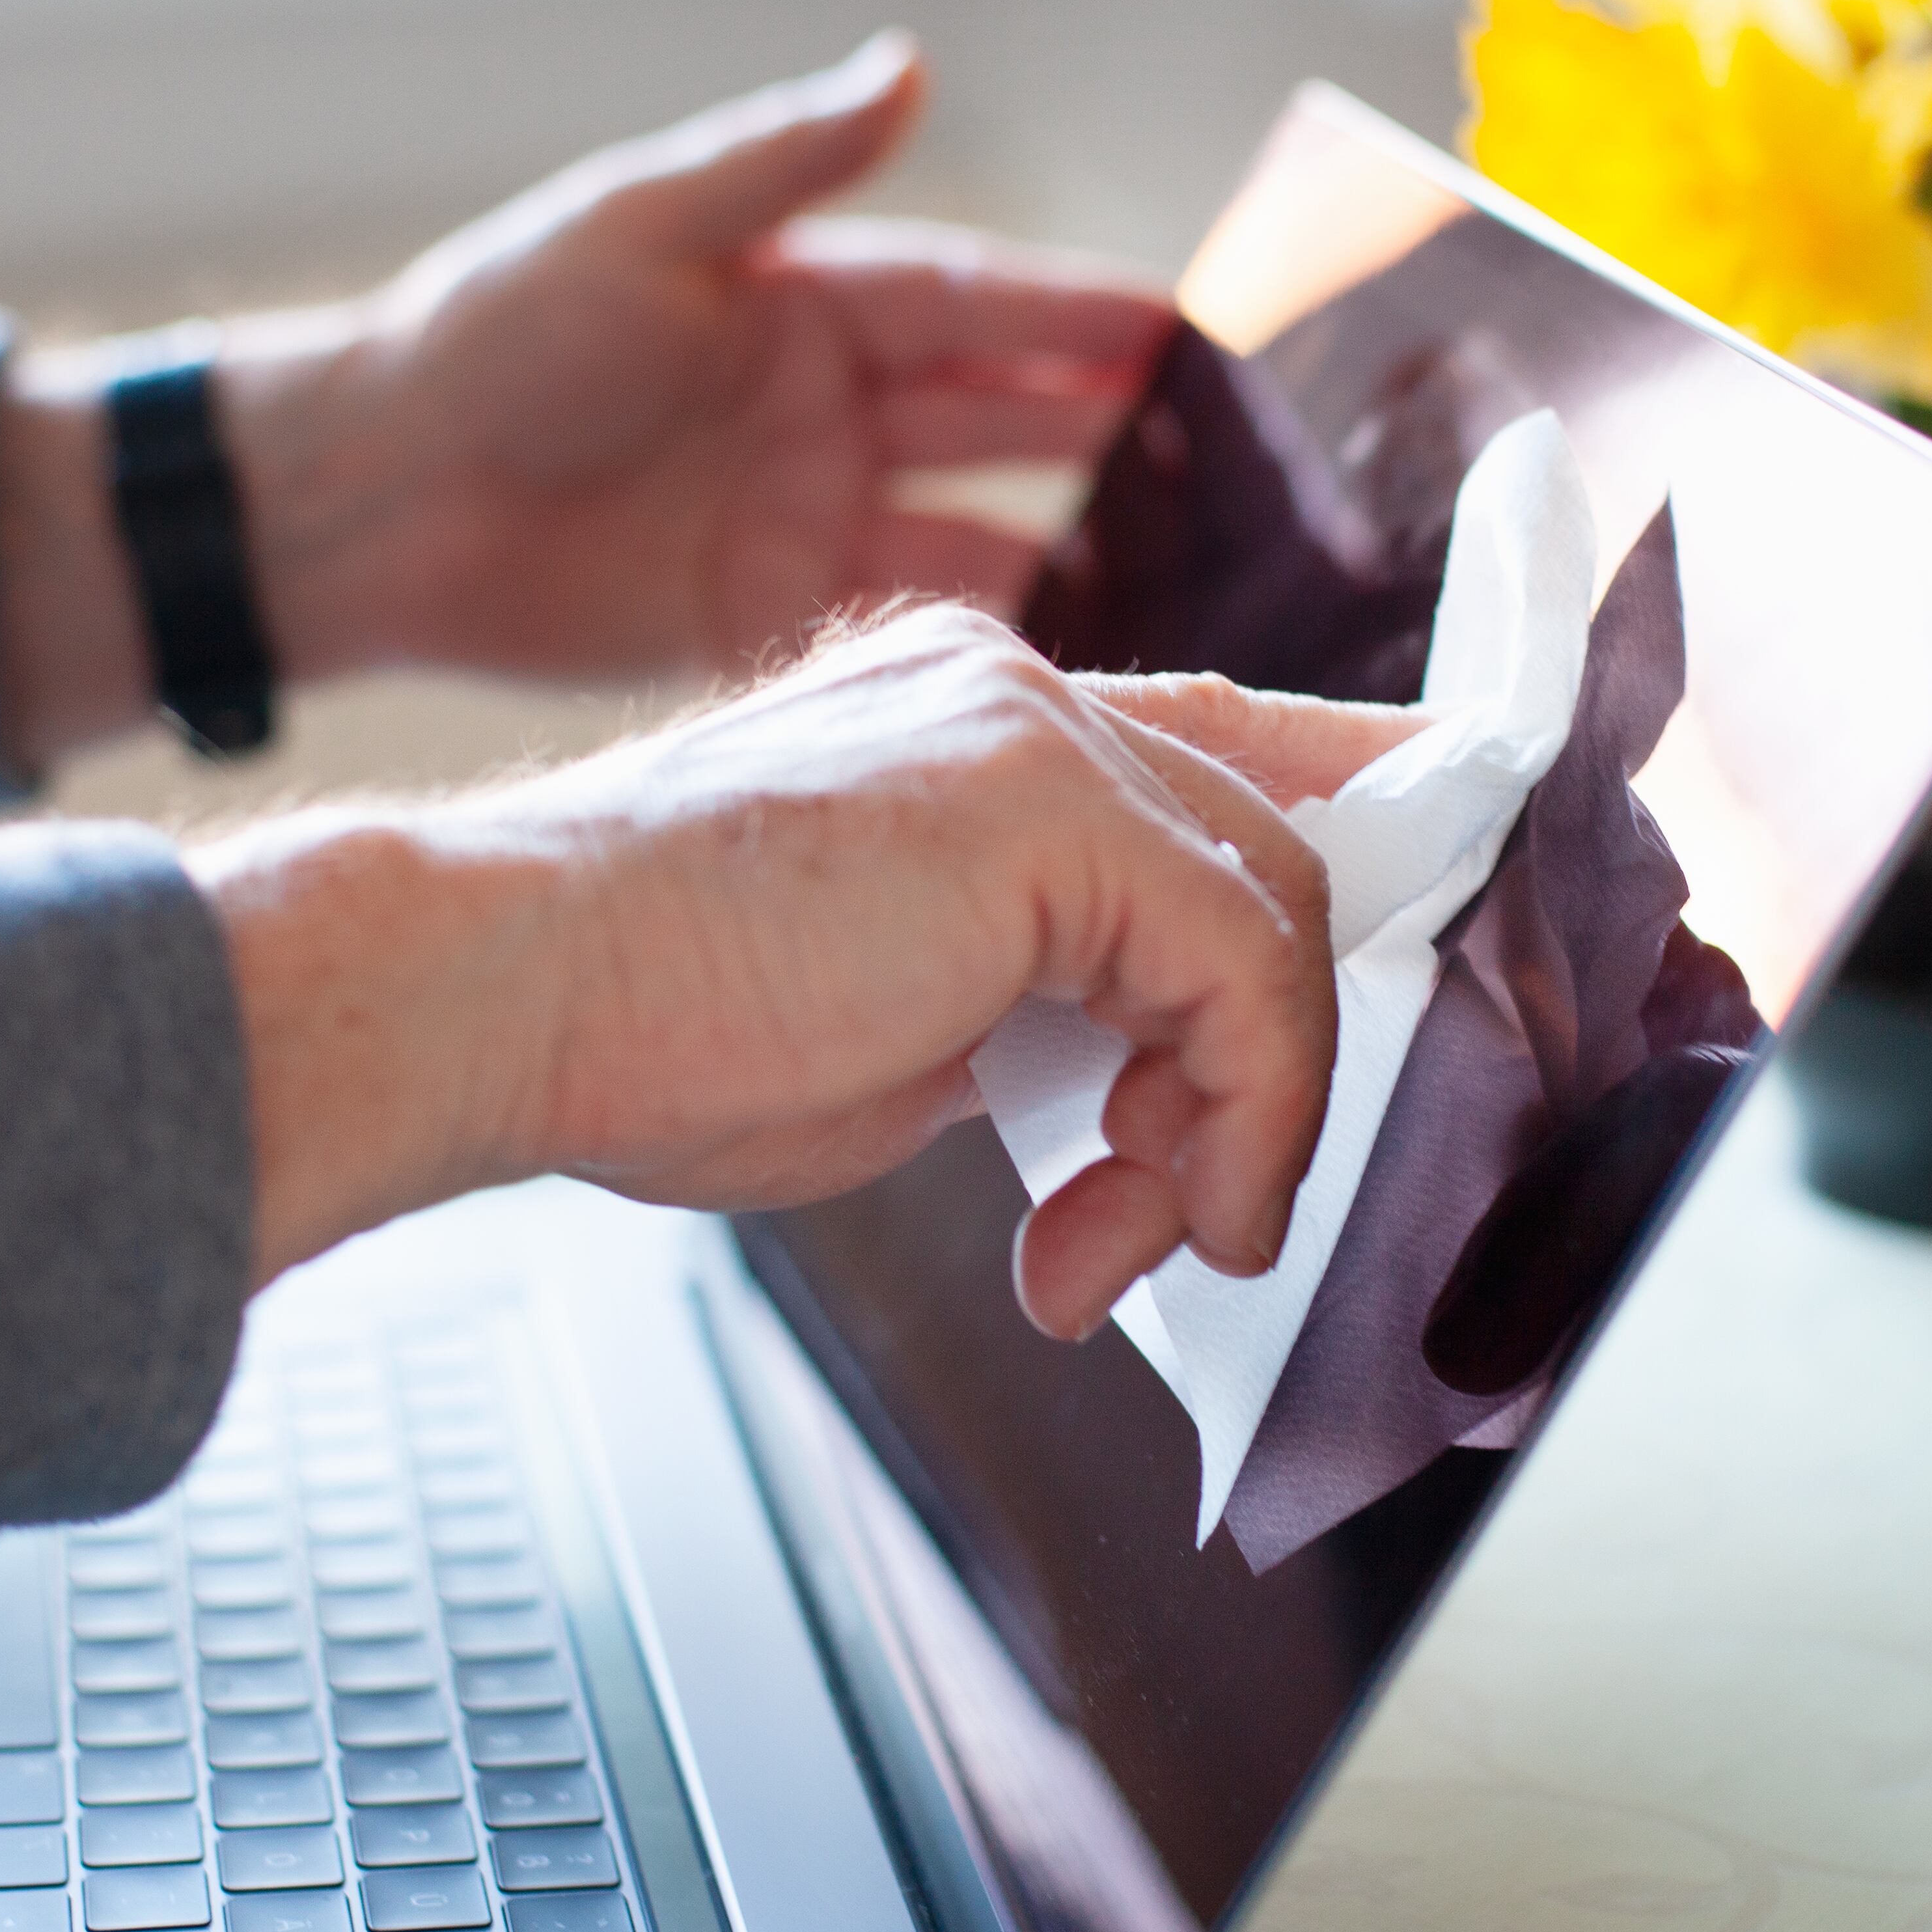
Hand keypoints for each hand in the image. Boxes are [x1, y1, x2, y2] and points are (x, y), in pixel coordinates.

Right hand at [197, 608, 1417, 1339]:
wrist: (503, 990)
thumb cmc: (644, 1020)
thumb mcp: (896, 1012)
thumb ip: (1030, 1007)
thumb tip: (1134, 1093)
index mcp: (972, 718)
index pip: (1224, 744)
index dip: (1354, 805)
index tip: (1428, 888)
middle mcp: (1020, 690)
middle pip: (1273, 848)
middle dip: (1251, 1070)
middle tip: (1167, 1213)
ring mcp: (1040, 731)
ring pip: (1274, 917)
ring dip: (1231, 1123)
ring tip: (1114, 1241)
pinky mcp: (1055, 810)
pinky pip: (1245, 971)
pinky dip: (1237, 1118)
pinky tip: (1154, 1216)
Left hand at [218, 31, 1170, 682]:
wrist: (372, 497)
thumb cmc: (489, 338)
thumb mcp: (637, 228)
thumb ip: (782, 161)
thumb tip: (910, 65)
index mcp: (805, 303)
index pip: (981, 306)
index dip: (1086, 319)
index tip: (1195, 332)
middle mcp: (824, 411)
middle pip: (1004, 423)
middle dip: (1116, 440)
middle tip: (1241, 469)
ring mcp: (802, 519)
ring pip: (977, 536)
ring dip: (1075, 552)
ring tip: (1191, 578)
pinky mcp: (764, 618)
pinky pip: (901, 631)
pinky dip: (985, 645)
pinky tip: (1073, 661)